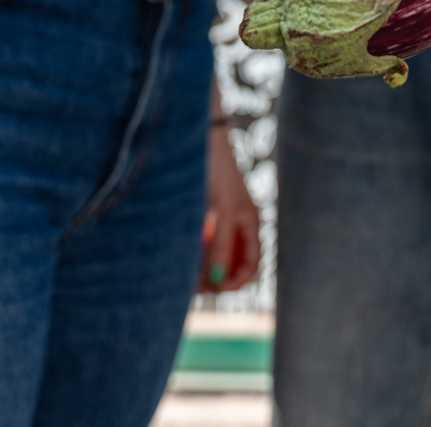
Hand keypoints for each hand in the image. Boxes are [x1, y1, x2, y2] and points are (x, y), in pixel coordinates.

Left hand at [200, 124, 260, 292]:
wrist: (201, 140)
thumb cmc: (218, 172)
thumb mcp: (223, 211)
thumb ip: (222, 245)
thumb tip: (217, 280)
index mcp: (250, 223)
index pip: (252, 265)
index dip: (237, 282)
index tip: (218, 289)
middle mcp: (235, 224)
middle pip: (230, 263)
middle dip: (215, 278)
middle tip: (195, 286)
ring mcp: (217, 219)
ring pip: (212, 255)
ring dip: (201, 267)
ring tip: (184, 274)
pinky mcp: (200, 214)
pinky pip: (199, 242)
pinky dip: (192, 252)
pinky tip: (178, 254)